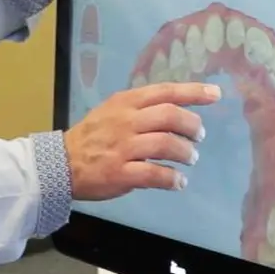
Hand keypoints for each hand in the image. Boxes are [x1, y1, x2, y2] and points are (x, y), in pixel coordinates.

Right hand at [64, 82, 221, 199]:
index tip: (215, 94)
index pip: (164, 92)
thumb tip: (176, 111)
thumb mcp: (111, 112)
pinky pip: (154, 174)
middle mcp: (125, 122)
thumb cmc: (90, 138)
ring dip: (186, 152)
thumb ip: (139, 109)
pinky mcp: (120, 173)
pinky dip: (172, 178)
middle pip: (170, 116)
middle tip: (198, 136)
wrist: (59, 164)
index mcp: (124, 104)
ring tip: (190, 158)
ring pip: (166, 144)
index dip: (193, 92)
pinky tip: (178, 182)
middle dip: (192, 126)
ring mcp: (122, 148)